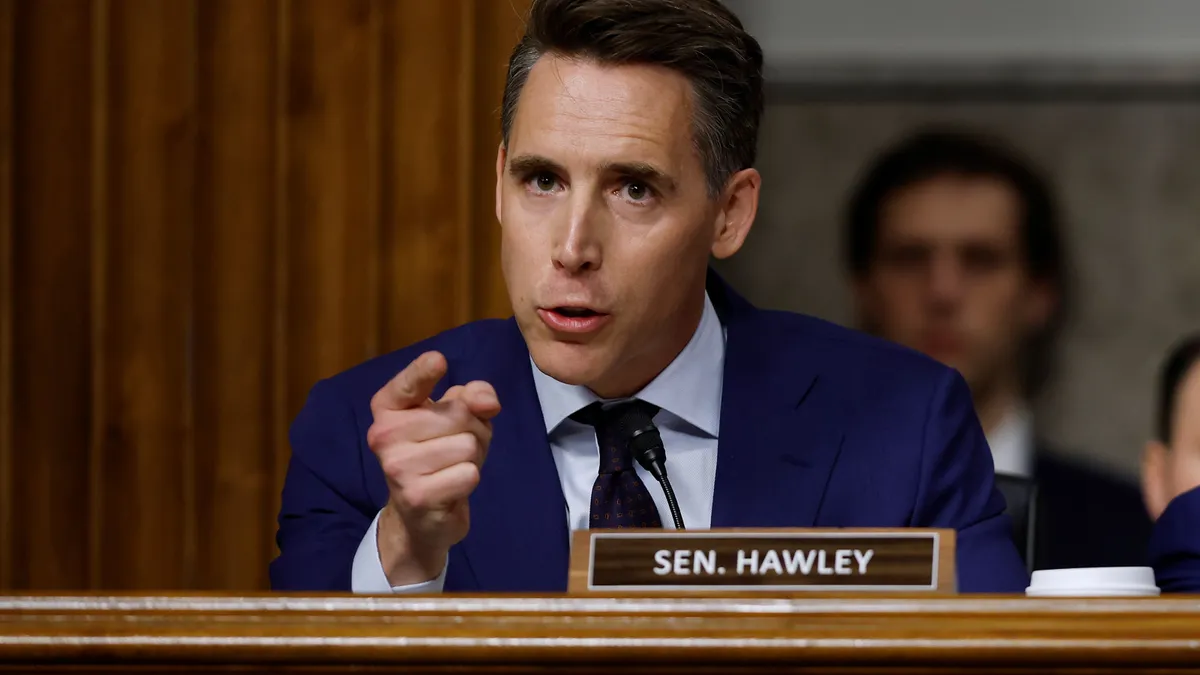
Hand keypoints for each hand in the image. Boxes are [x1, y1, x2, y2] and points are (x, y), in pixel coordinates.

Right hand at [367, 351, 500, 584]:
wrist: (421, 515)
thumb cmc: (439, 454)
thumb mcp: (458, 417)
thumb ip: (474, 396)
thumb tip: (488, 401)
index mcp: (388, 408)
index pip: (408, 384)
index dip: (424, 370)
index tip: (438, 360)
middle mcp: (383, 435)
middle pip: (459, 414)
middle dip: (474, 429)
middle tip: (458, 446)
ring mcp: (397, 467)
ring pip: (467, 444)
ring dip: (474, 457)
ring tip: (454, 466)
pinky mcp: (416, 496)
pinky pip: (469, 473)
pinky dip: (470, 479)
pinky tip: (452, 486)